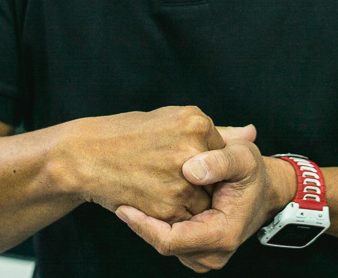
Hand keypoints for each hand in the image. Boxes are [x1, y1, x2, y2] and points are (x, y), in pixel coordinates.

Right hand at [64, 107, 242, 222]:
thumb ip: (216, 131)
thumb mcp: (172, 120)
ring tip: (163, 188)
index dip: (204, 161)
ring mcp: (181, 178)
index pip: (221, 150)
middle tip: (172, 177)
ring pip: (206, 200)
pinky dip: (179, 215)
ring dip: (194, 201)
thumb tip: (252, 133)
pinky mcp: (169, 205)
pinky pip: (189, 217)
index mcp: (196, 122)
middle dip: (203, 183)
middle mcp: (193, 149)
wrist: (85, 156)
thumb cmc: (127, 134)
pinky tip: (156, 199)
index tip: (182, 161)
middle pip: (216, 177)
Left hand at [116, 129, 294, 272]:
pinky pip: (171, 242)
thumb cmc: (252, 172)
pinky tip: (150, 204)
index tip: (124, 206)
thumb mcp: (242, 157)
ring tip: (133, 198)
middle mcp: (214, 254)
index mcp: (222, 234)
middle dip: (143, 222)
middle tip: (122, 196)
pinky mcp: (199, 253)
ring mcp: (207, 257)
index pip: (170, 241)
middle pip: (164, 244)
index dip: (145, 225)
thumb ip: (219, 161)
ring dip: (149, 224)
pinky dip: (159, 225)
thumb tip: (190, 170)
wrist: (265, 189)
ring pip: (165, 244)